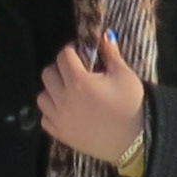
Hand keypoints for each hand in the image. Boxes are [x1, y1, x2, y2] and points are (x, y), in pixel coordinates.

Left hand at [38, 30, 149, 163]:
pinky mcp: (61, 135)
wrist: (134, 141)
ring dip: (52, 90)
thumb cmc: (131, 105)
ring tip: (68, 91)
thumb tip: (104, 35)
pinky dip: (51, 112)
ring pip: (42, 96)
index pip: (63, 56)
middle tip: (74, 71)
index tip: (80, 52)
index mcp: (79, 82)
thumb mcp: (124, 76)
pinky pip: (45, 118)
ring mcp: (60, 119)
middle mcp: (64, 99)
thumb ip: (111, 54)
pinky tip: (65, 110)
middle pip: (48, 74)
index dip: (72, 50)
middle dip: (60, 68)